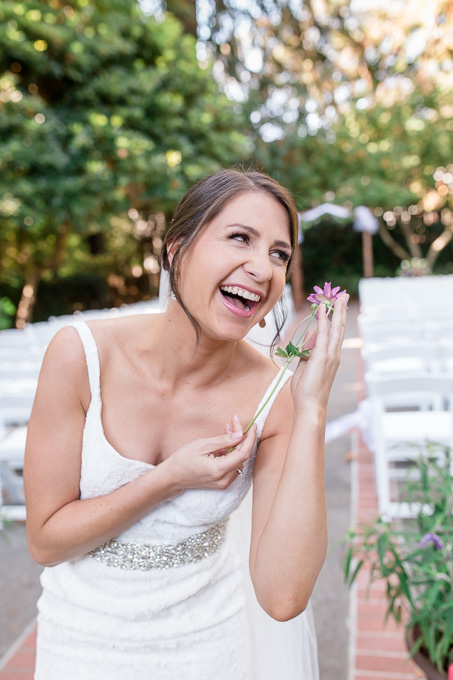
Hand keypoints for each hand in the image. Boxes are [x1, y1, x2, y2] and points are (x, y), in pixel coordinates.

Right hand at [165, 419, 256, 491]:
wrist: (172, 477)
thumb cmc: (183, 460)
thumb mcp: (202, 445)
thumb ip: (223, 440)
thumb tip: (241, 434)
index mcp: (219, 470)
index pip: (243, 453)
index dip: (250, 439)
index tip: (252, 426)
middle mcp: (224, 479)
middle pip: (242, 456)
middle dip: (241, 438)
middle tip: (234, 423)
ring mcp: (224, 483)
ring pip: (238, 461)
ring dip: (236, 445)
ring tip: (227, 431)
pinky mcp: (222, 483)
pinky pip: (233, 466)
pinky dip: (232, 454)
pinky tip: (224, 444)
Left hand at [290, 295, 347, 409]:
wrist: (310, 404)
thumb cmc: (306, 389)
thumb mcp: (305, 367)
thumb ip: (306, 354)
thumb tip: (306, 343)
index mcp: (331, 357)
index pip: (335, 334)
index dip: (337, 319)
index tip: (338, 306)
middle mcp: (334, 354)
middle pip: (340, 327)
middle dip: (341, 311)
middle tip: (344, 296)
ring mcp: (330, 355)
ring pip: (335, 328)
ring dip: (336, 311)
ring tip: (339, 297)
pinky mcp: (322, 356)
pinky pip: (322, 334)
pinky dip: (322, 320)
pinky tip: (322, 310)